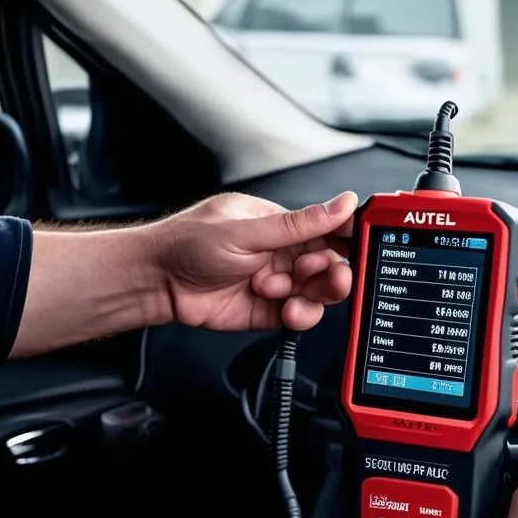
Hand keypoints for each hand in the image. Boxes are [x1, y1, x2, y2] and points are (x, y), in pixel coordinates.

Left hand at [155, 191, 357, 330]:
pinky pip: (300, 315)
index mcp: (278, 223)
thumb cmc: (187, 244)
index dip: (347, 237)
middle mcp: (280, 253)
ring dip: (312, 294)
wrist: (156, 283)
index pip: (326, 227)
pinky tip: (287, 309)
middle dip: (331, 271)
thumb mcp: (248, 230)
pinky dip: (300, 315)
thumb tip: (341, 203)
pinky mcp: (269, 311)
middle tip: (323, 273)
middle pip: (328, 264)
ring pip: (318, 292)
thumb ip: (299, 223)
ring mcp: (276, 283)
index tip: (361, 247)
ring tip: (287, 291)